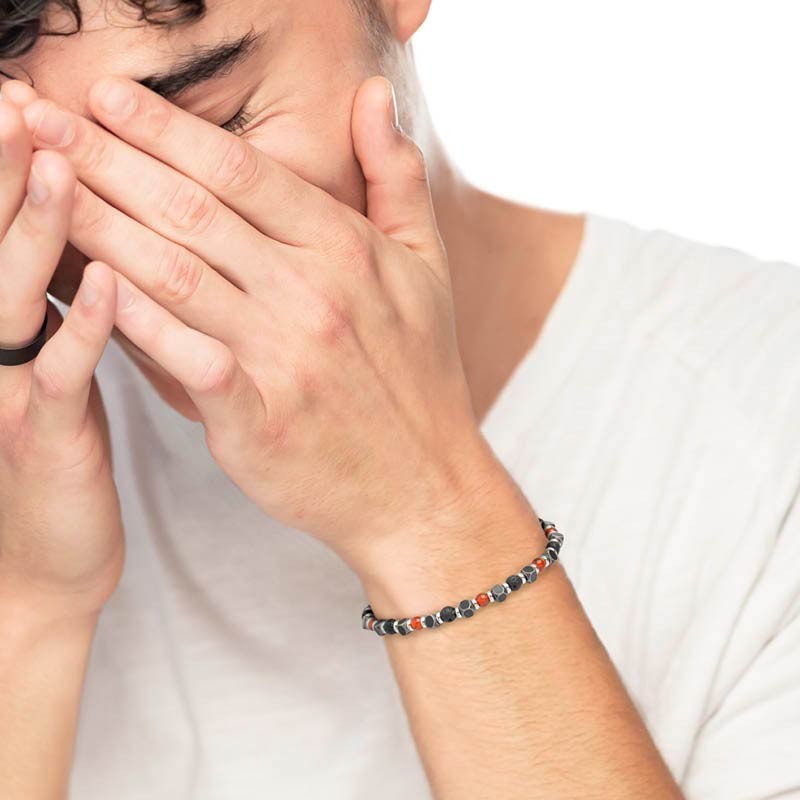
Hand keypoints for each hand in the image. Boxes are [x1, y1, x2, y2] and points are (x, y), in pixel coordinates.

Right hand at [0, 87, 122, 625]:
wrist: (43, 560)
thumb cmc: (60, 449)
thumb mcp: (54, 366)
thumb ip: (61, 303)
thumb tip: (93, 237)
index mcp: (3, 325)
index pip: (3, 231)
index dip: (9, 166)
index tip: (29, 100)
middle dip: (6, 172)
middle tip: (23, 100)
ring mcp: (9, 391)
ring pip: (17, 296)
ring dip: (36, 229)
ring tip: (61, 164)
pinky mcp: (44, 437)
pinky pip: (65, 374)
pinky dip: (86, 325)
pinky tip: (112, 281)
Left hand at [22, 76, 505, 576]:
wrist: (422, 483)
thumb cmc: (420, 375)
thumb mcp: (427, 265)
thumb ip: (395, 175)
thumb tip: (374, 93)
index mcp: (346, 249)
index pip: (239, 170)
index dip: (164, 127)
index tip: (106, 97)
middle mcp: (312, 293)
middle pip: (191, 210)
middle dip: (105, 158)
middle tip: (41, 118)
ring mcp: (285, 357)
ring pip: (173, 273)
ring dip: (97, 225)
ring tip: (39, 187)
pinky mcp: (259, 419)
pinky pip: (186, 359)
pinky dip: (134, 322)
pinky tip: (89, 287)